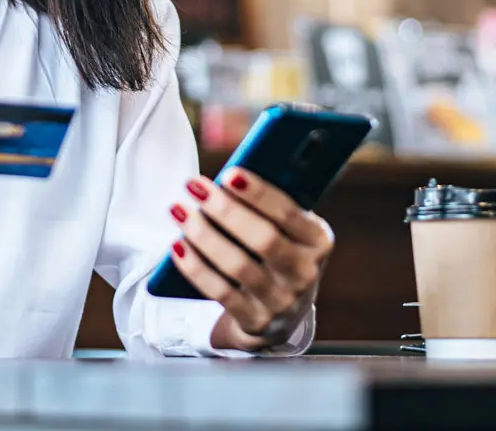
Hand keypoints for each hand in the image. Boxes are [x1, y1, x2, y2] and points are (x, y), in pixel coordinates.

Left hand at [168, 169, 334, 351]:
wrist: (283, 312)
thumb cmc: (277, 250)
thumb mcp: (287, 228)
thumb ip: (267, 205)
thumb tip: (226, 178)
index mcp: (318, 240)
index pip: (288, 213)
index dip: (258, 193)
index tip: (229, 174)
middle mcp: (305, 272)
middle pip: (263, 239)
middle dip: (225, 210)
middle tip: (194, 185)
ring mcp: (282, 301)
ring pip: (238, 265)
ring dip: (204, 235)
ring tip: (179, 210)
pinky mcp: (256, 321)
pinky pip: (221, 292)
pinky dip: (196, 268)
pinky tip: (177, 245)